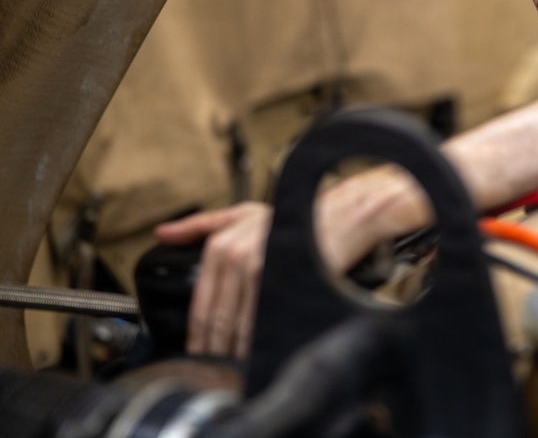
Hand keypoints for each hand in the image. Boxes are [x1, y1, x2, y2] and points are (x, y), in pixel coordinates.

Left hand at [154, 201, 271, 358]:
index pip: (201, 301)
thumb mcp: (238, 215)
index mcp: (221, 245)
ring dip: (234, 349)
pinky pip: (264, 319)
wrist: (330, 221)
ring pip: (241, 322)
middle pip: (219, 316)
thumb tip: (161, 233)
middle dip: (214, 347)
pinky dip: (256, 340)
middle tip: (213, 368)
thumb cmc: (283, 221)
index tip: (196, 352)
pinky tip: (254, 354)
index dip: (197, 332)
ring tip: (231, 367)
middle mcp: (238, 257)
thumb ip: (198, 225)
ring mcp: (261, 269)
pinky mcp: (282, 281)